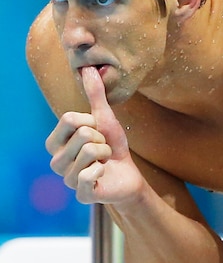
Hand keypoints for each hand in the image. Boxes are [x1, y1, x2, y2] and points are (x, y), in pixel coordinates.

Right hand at [46, 66, 143, 204]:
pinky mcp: (80, 194)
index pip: (69, 118)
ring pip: (90, 151)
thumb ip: (95, 95)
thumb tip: (89, 68)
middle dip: (102, 139)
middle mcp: (54, 161)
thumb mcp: (105, 118)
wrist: (128, 175)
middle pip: (83, 134)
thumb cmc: (112, 147)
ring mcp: (65, 179)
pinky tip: (102, 174)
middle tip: (103, 149)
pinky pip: (91, 173)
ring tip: (104, 160)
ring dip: (105, 153)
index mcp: (54, 143)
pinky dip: (103, 169)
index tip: (97, 132)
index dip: (92, 122)